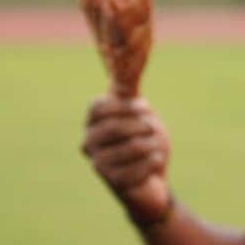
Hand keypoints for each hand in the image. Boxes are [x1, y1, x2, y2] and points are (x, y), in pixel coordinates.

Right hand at [81, 95, 170, 221]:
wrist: (151, 181)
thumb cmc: (145, 143)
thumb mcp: (140, 113)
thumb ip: (130, 93)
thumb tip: (124, 62)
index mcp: (91, 123)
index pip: (98, 107)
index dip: (125, 105)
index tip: (145, 107)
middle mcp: (88, 144)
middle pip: (115, 126)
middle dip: (142, 125)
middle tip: (153, 128)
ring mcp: (98, 165)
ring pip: (132, 146)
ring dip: (153, 144)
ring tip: (156, 146)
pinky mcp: (113, 183)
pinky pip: (141, 166)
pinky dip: (154, 161)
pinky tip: (155, 162)